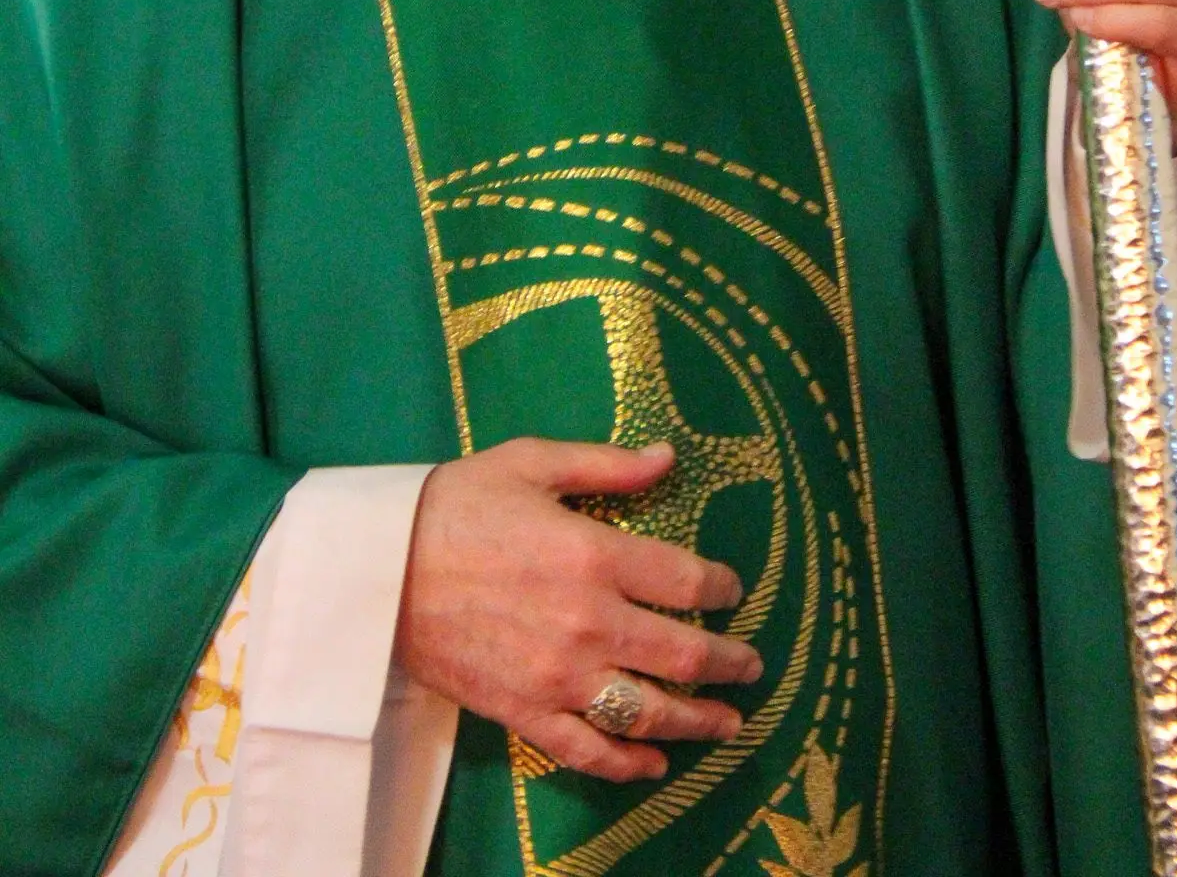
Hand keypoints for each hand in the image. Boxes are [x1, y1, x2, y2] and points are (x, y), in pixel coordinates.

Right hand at [394, 437, 762, 783]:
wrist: (379, 570)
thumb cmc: (458, 503)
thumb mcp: (532, 462)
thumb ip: (607, 465)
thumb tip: (668, 457)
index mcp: (594, 554)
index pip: (687, 581)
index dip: (723, 589)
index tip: (735, 591)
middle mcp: (587, 623)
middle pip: (682, 654)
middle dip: (729, 662)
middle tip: (753, 664)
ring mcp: (557, 676)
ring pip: (648, 711)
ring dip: (698, 720)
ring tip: (728, 720)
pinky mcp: (525, 713)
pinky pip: (589, 750)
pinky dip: (629, 764)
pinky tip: (655, 763)